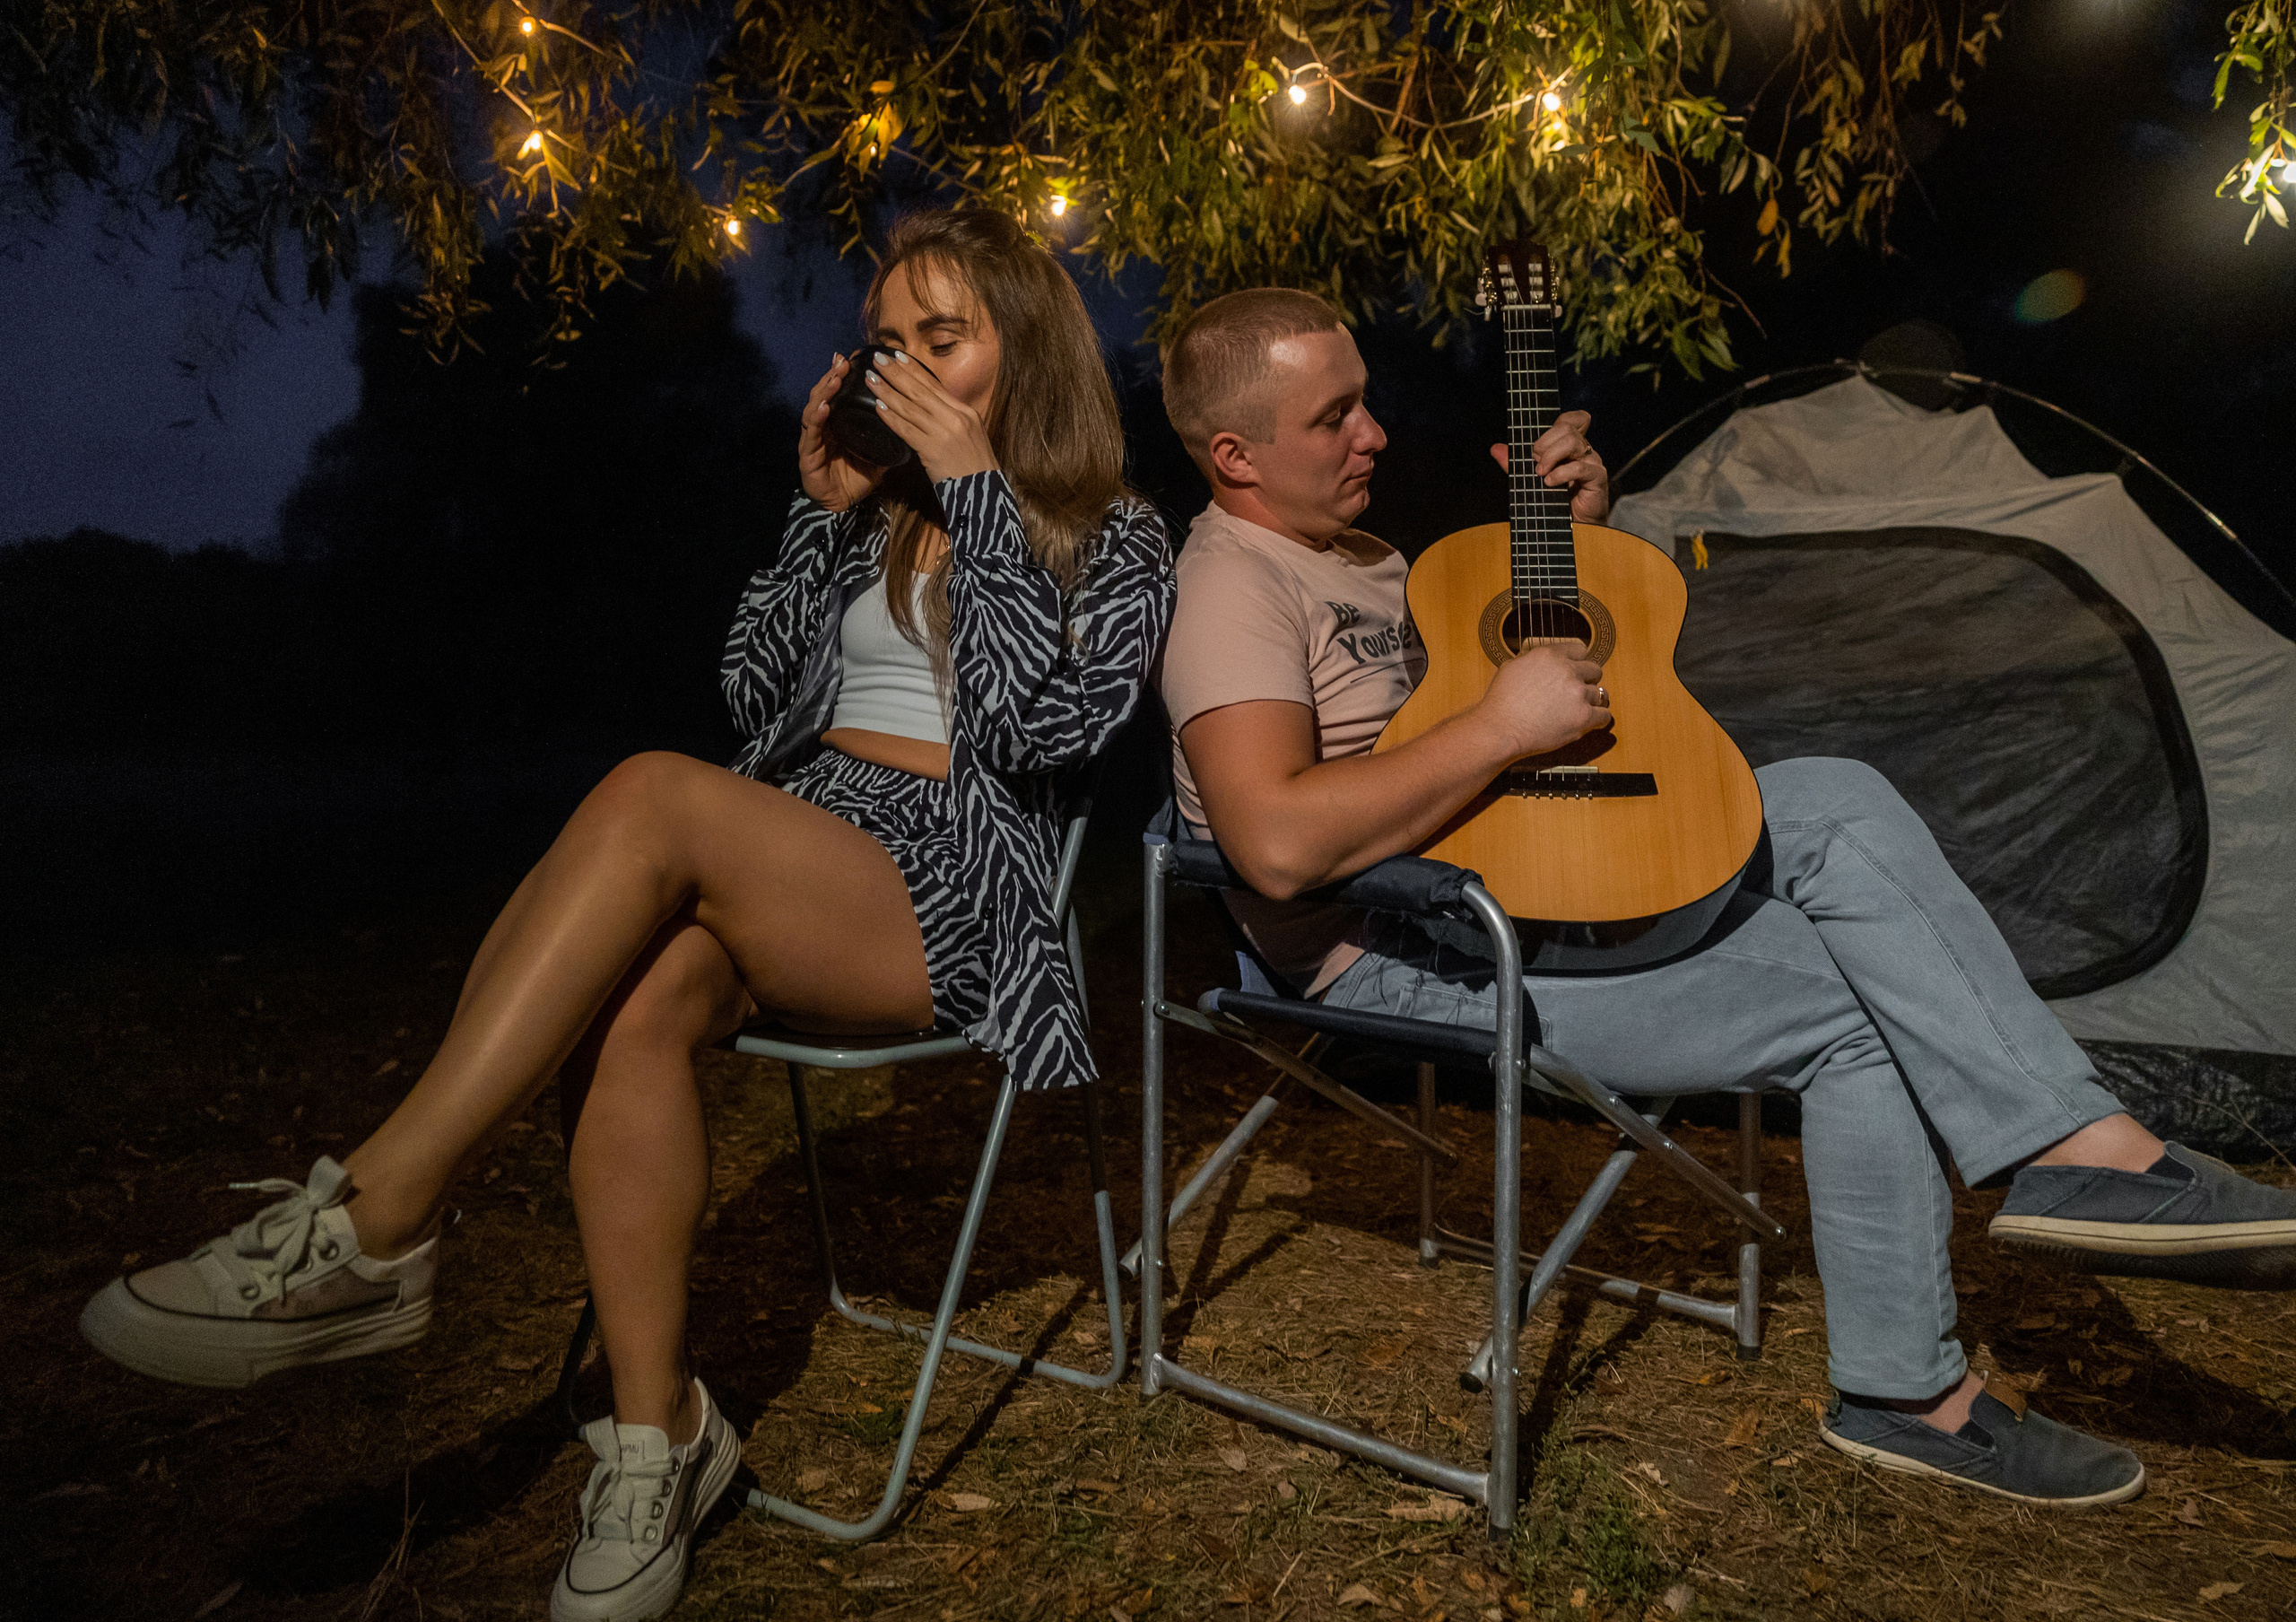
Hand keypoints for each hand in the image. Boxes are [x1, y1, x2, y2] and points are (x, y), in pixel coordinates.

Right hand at [798, 353, 886, 511]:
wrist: (842, 506)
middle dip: (833, 375)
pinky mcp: (807, 456)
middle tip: (843, 360)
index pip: (840, 393)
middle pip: (825, 394)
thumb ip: (888, 435)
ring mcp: (813, 439)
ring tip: (835, 377)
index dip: (846, 375)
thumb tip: (911, 420)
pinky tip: (824, 407)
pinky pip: (811, 434)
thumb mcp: (878, 452)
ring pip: (814, 408)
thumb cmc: (856, 478)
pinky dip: (816, 418)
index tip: (855, 356)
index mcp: (838, 422)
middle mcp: (823, 426)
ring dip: (824, 391)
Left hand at [864, 348, 998, 483]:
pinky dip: (891, 417)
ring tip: (870, 379)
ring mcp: (945, 432)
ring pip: (910, 407)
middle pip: (920, 390)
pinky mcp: (933, 450)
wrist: (984, 493)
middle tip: (878, 358)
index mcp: (966, 411)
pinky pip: (907, 429)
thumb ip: (951, 419)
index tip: (898, 356)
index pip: (935, 385)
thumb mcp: (970, 435)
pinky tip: (877, 407)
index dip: (914, 369)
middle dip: (897, 373)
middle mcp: (956, 417)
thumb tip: (929, 406)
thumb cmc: (975, 467)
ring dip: (887, 391)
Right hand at [1468, 641, 1610, 760]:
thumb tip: (1540, 658)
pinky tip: (1591, 722)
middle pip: (1595, 670)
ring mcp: (1577, 693)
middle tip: (1577, 692)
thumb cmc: (1500, 702)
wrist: (1500, 730)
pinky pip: (1604, 715)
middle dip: (1587, 681)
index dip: (1577, 662)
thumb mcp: (1512, 666)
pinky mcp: (1584, 716)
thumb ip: (1533, 658)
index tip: (1575, 672)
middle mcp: (1567, 670)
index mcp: (1550, 655)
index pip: (1580, 650)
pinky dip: (1599, 719)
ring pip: (1600, 694)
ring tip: (1581, 710)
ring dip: (1592, 702)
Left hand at [1488, 408, 1610, 522]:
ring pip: (1572, 442)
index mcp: (1569, 445)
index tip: (1536, 448)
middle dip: (1544, 444)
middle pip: (1566, 428)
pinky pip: (1579, 466)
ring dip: (1551, 457)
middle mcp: (1582, 450)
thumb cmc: (1554, 502)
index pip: (1570, 419)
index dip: (1553, 426)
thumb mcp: (1529, 479)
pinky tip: (1550, 483)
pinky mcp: (1597, 476)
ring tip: (1541, 475)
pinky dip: (1560, 474)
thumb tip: (1495, 448)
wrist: (1574, 528)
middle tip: (1535, 464)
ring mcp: (1591, 461)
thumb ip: (1514, 463)